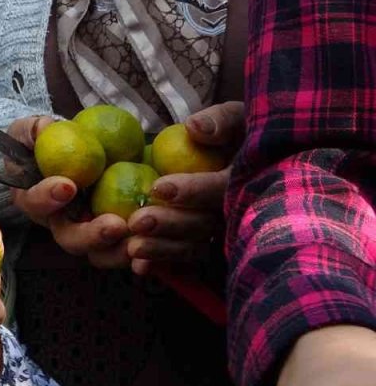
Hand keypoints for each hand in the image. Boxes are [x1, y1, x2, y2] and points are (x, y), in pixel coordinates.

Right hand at [6, 115, 128, 267]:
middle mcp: (62, 223)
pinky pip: (128, 250)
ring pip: (99, 253)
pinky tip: (156, 250)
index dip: (47, 198)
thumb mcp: (34, 131)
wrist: (81, 150)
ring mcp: (91, 232)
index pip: (34, 202)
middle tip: (114, 225)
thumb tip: (44, 128)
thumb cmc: (50, 142)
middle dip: (91, 236)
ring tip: (138, 242)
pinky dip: (142, 256)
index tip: (68, 185)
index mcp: (36, 198)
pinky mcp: (117, 235)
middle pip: (70, 238)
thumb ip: (33, 130)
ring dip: (118, 252)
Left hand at [127, 102, 243, 275]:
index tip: (158, 187)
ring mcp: (226, 231)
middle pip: (205, 224)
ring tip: (132, 248)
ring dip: (163, 250)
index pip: (221, 189)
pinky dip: (164, 263)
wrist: (253, 155)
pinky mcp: (209, 243)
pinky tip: (140, 268)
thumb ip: (221, 121)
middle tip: (137, 221)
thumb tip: (194, 128)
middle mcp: (240, 211)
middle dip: (171, 224)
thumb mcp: (239, 118)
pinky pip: (187, 256)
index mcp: (247, 179)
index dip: (193, 190)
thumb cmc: (242, 132)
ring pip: (195, 246)